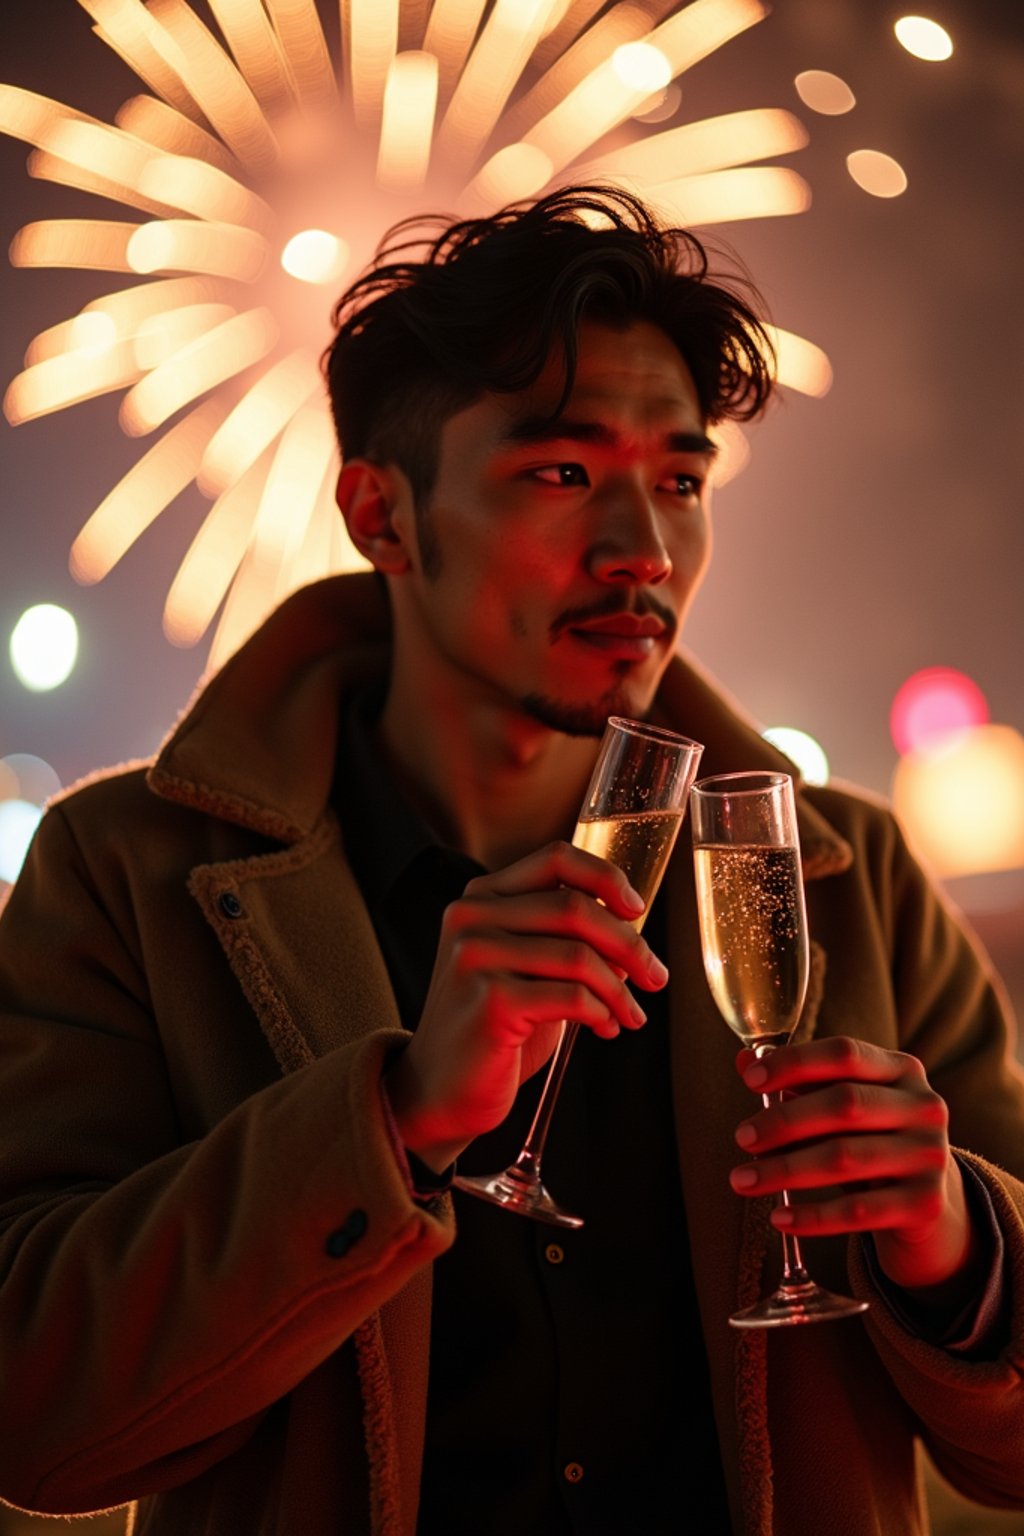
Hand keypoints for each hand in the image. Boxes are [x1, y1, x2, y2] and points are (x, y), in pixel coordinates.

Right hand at [384, 840, 668, 1171]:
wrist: (438, 1091)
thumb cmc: (492, 1029)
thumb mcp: (525, 969)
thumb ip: (563, 938)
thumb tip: (631, 929)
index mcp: (482, 897)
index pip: (556, 859)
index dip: (607, 877)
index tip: (637, 910)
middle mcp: (472, 917)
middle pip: (576, 907)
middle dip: (630, 944)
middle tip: (656, 977)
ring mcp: (476, 956)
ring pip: (580, 955)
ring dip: (620, 989)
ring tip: (630, 1013)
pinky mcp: (491, 1000)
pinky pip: (572, 996)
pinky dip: (601, 1013)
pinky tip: (604, 1028)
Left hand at [729, 1036, 978, 1299]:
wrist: (926, 1199)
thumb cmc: (871, 1138)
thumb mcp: (843, 1105)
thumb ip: (798, 1081)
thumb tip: (744, 1060)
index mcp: (902, 1069)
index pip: (845, 1053)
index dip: (795, 1062)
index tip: (749, 1081)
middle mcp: (923, 1107)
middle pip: (845, 1104)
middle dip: (784, 1120)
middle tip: (742, 1138)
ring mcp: (929, 1156)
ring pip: (845, 1158)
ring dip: (785, 1170)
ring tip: (743, 1180)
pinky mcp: (925, 1204)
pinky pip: (858, 1211)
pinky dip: (813, 1216)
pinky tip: (779, 1217)